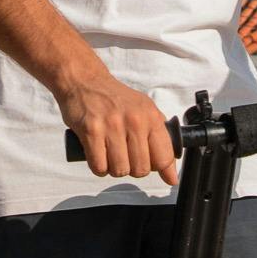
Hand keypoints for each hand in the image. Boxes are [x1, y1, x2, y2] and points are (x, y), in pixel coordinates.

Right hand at [57, 68, 177, 184]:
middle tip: (125, 156)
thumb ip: (160, 139)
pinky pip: (99, 166)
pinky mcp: (91, 131)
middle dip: (132, 169)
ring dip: (113, 168)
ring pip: (120, 170)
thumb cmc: (115, 99)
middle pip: (141, 169)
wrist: (85, 81)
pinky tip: (97, 155)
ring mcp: (112, 126)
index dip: (160, 170)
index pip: (163, 157)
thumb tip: (171, 176)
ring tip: (110, 154)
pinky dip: (98, 167)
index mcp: (151, 116)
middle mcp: (134, 121)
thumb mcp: (144, 110)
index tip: (155, 170)